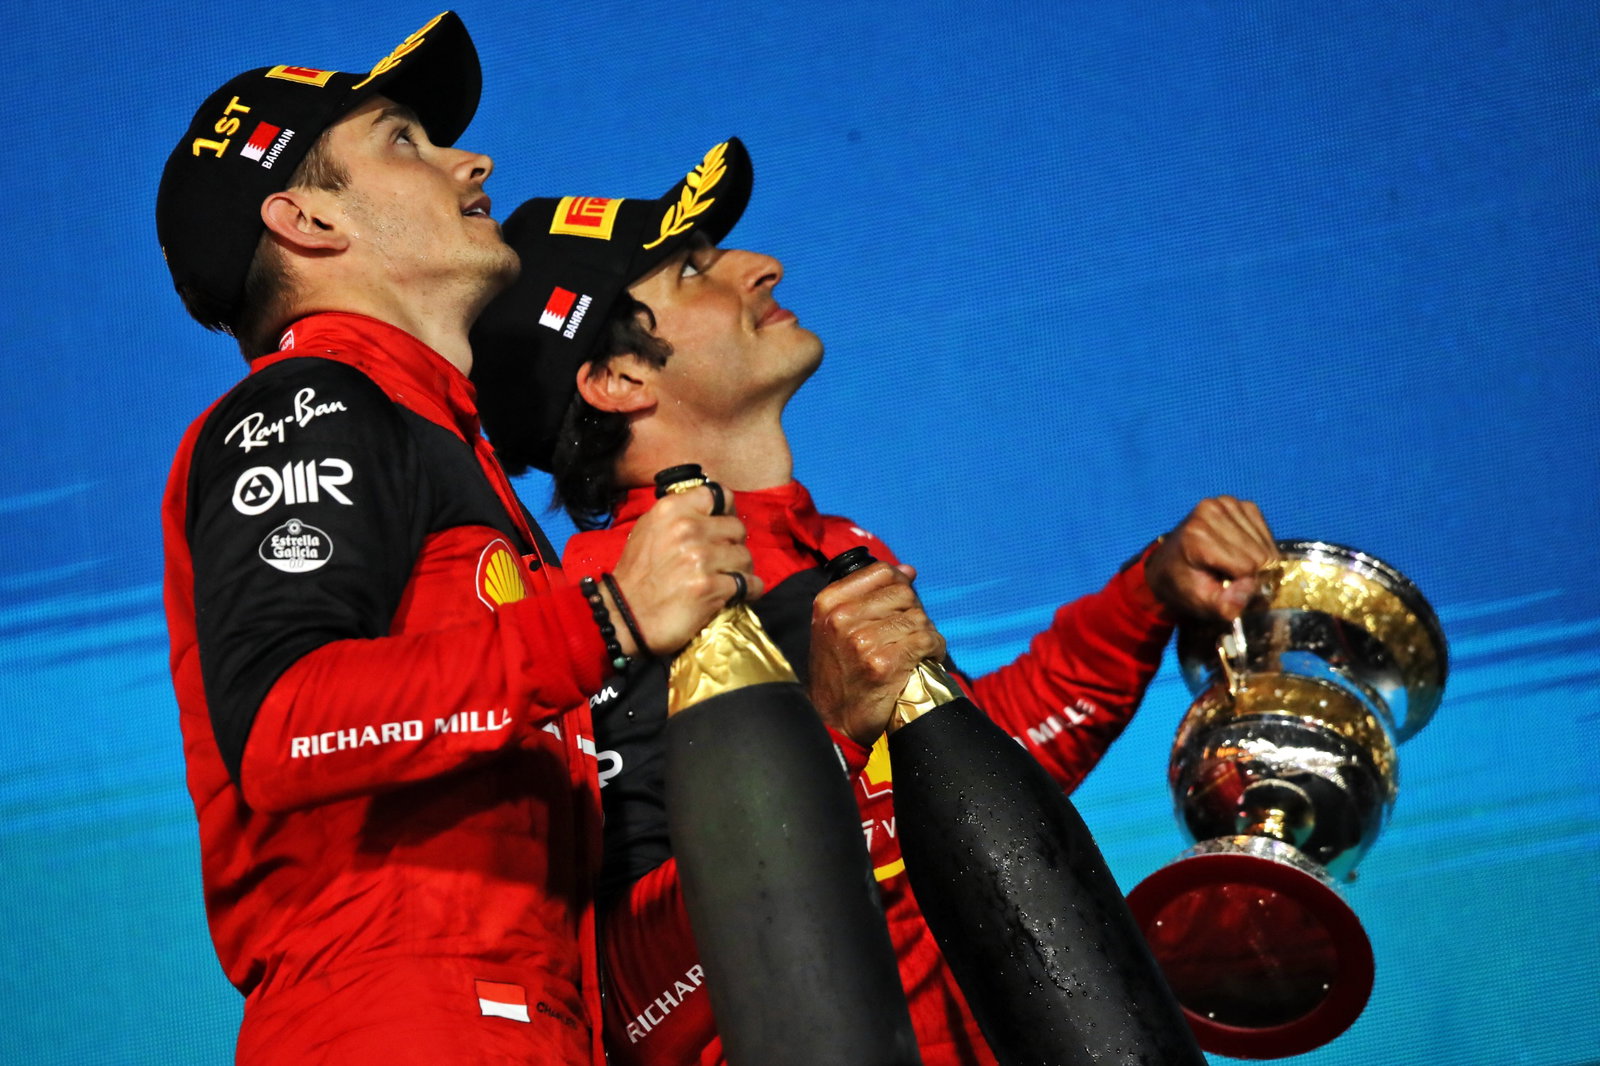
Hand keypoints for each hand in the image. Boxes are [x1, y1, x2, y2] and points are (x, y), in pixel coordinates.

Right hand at [610, 484, 762, 655]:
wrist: (624, 614)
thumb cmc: (636, 574)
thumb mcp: (648, 529)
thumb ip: (678, 515)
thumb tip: (709, 510)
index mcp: (672, 509)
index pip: (718, 495)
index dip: (725, 511)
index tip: (722, 526)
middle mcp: (688, 529)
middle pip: (737, 527)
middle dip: (733, 544)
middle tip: (723, 558)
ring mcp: (701, 559)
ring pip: (745, 556)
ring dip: (740, 569)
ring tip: (728, 578)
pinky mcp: (711, 588)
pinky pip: (748, 583)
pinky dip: (749, 590)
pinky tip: (739, 593)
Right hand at [809, 561, 946, 746]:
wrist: (834, 720)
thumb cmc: (840, 672)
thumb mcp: (838, 627)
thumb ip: (869, 596)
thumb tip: (908, 571)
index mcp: (829, 602)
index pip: (882, 573)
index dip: (901, 587)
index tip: (901, 607)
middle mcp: (842, 617)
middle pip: (904, 594)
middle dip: (915, 613)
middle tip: (910, 635)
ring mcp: (862, 641)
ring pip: (918, 618)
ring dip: (925, 635)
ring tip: (916, 651)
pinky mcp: (883, 664)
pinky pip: (925, 641)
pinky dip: (934, 649)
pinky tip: (925, 659)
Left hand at [1146, 496, 1277, 620]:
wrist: (1168, 565)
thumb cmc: (1182, 585)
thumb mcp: (1199, 603)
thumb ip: (1225, 605)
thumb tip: (1249, 589)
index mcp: (1197, 535)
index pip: (1247, 567)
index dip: (1243, 584)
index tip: (1225, 585)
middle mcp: (1210, 512)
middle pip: (1260, 555)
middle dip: (1251, 572)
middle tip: (1229, 576)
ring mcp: (1225, 503)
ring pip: (1266, 545)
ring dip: (1255, 560)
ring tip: (1231, 563)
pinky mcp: (1239, 504)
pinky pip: (1266, 533)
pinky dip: (1258, 547)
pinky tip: (1239, 551)